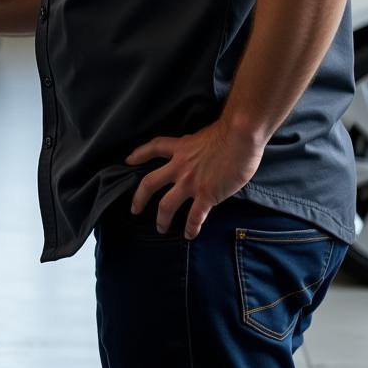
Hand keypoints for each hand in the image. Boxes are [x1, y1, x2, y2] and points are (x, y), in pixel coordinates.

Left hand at [124, 118, 263, 238]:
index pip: (153, 148)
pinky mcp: (206, 195)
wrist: (239, 137)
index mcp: (179, 148)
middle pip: (149, 183)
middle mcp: (179, 166)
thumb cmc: (227, 133)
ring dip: (162, 219)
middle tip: (135, 209)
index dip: (138, 154)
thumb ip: (193, 147)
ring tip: (161, 228)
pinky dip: (190, 227)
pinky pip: (194, 216)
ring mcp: (190, 182)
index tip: (128, 161)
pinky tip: (189, 235)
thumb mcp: (201, 136)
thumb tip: (195, 153)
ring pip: (166, 205)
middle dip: (139, 198)